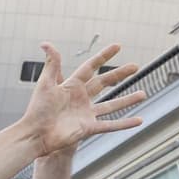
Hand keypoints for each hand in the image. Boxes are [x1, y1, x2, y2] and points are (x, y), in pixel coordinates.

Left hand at [22, 42, 144, 155]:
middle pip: (104, 83)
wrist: (35, 135)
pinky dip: (125, 123)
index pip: (90, 67)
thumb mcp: (45, 84)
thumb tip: (46, 44)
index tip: (117, 46)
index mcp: (71, 86)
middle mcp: (80, 99)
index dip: (103, 57)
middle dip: (119, 74)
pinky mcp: (89, 128)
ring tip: (143, 94)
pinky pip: (111, 125)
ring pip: (111, 105)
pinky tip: (139, 120)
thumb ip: (51, 64)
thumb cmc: (37, 110)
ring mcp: (86, 113)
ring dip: (127, 100)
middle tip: (136, 66)